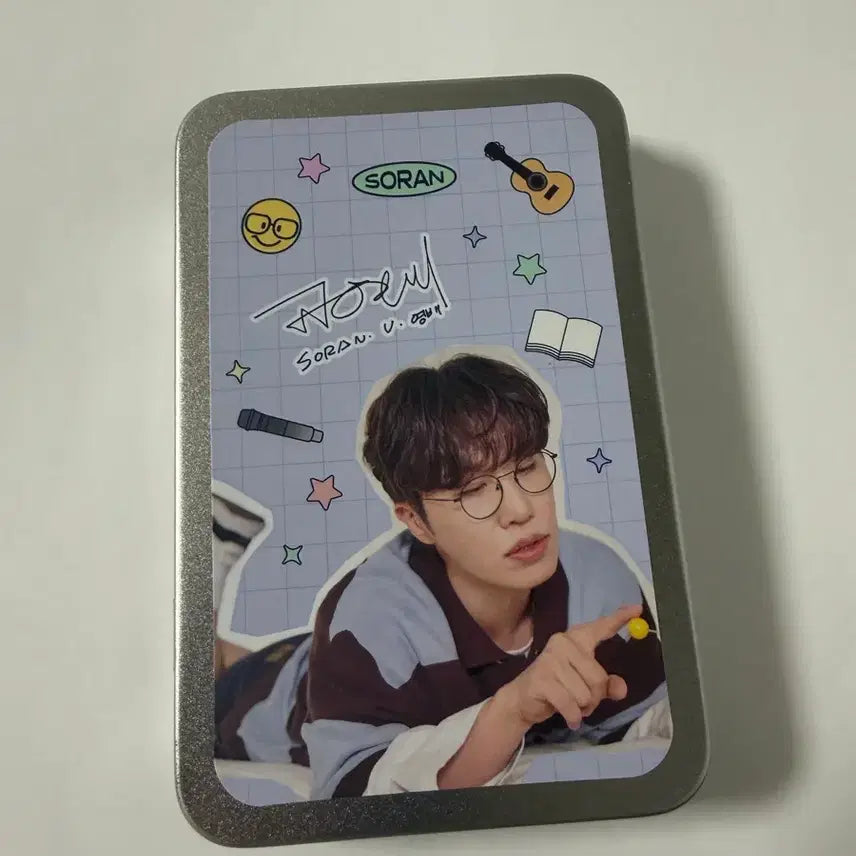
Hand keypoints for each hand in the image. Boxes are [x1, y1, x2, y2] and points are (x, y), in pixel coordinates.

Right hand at [495, 604, 641, 731]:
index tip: (637, 609)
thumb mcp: (585, 685)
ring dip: (583, 708)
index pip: (600, 628)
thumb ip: (606, 685)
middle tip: (583, 702)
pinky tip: (570, 718)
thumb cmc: (558, 686)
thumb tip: (621, 688)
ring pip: (586, 694)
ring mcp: (551, 660)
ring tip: (571, 705)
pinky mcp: (542, 679)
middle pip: (598, 677)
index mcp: (575, 639)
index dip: (619, 618)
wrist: (523, 699)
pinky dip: (573, 717)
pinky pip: (571, 704)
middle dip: (595, 697)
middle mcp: (563, 643)